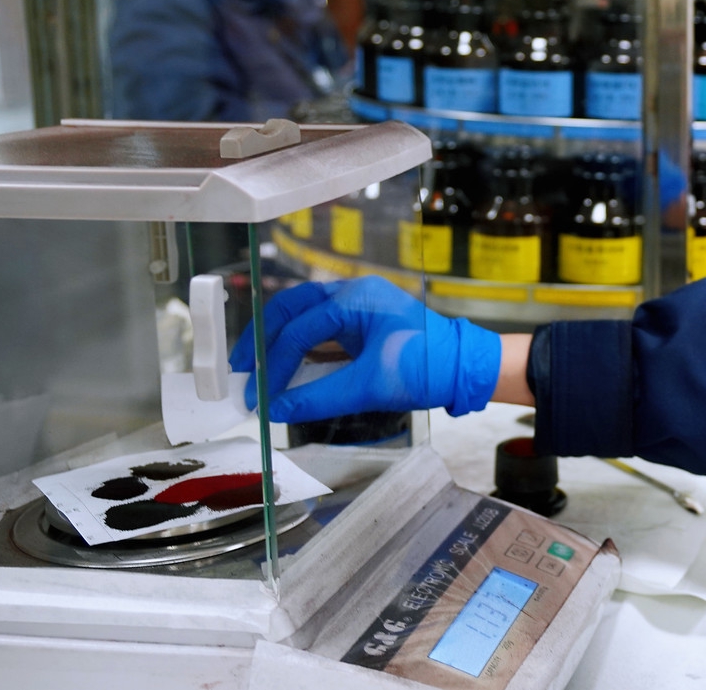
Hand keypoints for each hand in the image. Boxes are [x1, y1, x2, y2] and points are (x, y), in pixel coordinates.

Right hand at [229, 276, 500, 422]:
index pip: (298, 329)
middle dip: (262, 340)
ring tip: (255, 373)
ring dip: (278, 344)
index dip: (272, 365)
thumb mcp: (369, 386)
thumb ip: (318, 397)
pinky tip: (285, 373)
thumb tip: (275, 411)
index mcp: (356, 298)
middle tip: (240, 370)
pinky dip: (299, 352)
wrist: (465, 367)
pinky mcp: (361, 324)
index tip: (257, 395)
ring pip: (303, 318)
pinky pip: (320, 333)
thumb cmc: (425, 367)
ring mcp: (357, 307)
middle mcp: (352, 294)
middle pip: (291, 310)